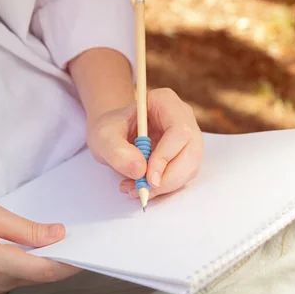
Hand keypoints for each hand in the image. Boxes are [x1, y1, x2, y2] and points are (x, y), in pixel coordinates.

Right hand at [0, 201, 79, 293]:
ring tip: (63, 235)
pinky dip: (30, 261)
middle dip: (64, 258)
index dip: (72, 262)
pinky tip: (35, 244)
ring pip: (29, 275)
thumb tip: (57, 234)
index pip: (48, 272)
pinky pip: (15, 275)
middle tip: (82, 235)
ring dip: (47, 259)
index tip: (92, 248)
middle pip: (41, 275)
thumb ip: (25, 228)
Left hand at [86, 88, 203, 200]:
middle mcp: (183, 117)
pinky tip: (142, 187)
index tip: (148, 177)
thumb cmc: (110, 130)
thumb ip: (117, 152)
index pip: (179, 130)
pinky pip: (182, 176)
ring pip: (190, 167)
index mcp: (165, 102)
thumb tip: (140, 169)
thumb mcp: (103, 137)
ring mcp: (188, 137)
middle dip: (169, 178)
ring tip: (136, 189)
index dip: (167, 156)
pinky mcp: (185, 156)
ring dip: (166, 185)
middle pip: (191, 151)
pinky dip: (163, 187)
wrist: (113, 136)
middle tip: (144, 191)